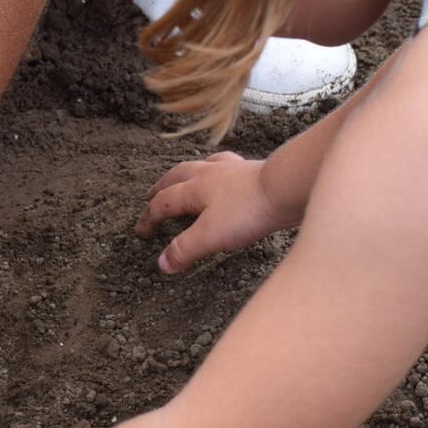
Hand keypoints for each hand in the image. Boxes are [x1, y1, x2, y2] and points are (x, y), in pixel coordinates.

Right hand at [134, 151, 295, 273]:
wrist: (287, 187)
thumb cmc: (248, 211)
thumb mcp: (211, 236)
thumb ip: (185, 249)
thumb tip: (162, 263)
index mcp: (194, 189)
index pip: (163, 203)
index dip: (149, 218)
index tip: (141, 231)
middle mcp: (208, 174)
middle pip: (176, 176)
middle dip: (161, 187)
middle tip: (151, 194)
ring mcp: (231, 169)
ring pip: (200, 166)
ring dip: (186, 173)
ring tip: (183, 177)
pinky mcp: (251, 170)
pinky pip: (226, 164)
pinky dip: (217, 167)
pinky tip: (223, 171)